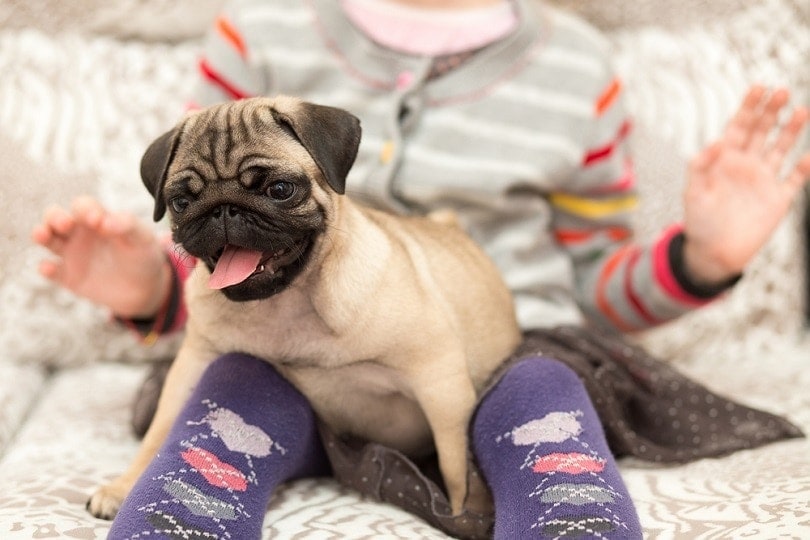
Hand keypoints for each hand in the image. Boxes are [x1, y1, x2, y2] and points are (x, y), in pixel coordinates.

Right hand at [31, 196, 171, 317]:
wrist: (145, 287)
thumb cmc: (143, 255)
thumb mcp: (143, 238)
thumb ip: (127, 225)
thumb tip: (106, 221)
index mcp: (96, 218)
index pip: (82, 206)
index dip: (86, 209)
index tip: (97, 219)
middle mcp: (79, 233)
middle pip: (55, 217)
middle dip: (55, 217)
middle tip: (66, 224)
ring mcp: (71, 254)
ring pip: (47, 239)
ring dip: (41, 234)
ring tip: (42, 235)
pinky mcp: (68, 277)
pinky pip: (51, 271)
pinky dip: (46, 268)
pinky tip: (49, 268)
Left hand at [682, 86, 809, 283]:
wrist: (713, 253)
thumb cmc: (699, 222)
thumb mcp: (692, 192)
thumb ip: (700, 166)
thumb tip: (717, 141)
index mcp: (724, 160)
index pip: (738, 127)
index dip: (748, 107)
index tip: (759, 87)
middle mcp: (746, 165)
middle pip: (762, 131)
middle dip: (771, 111)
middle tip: (782, 91)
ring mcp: (763, 180)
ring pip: (781, 148)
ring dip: (791, 130)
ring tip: (802, 110)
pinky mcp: (778, 200)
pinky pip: (795, 180)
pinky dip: (803, 168)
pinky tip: (809, 156)